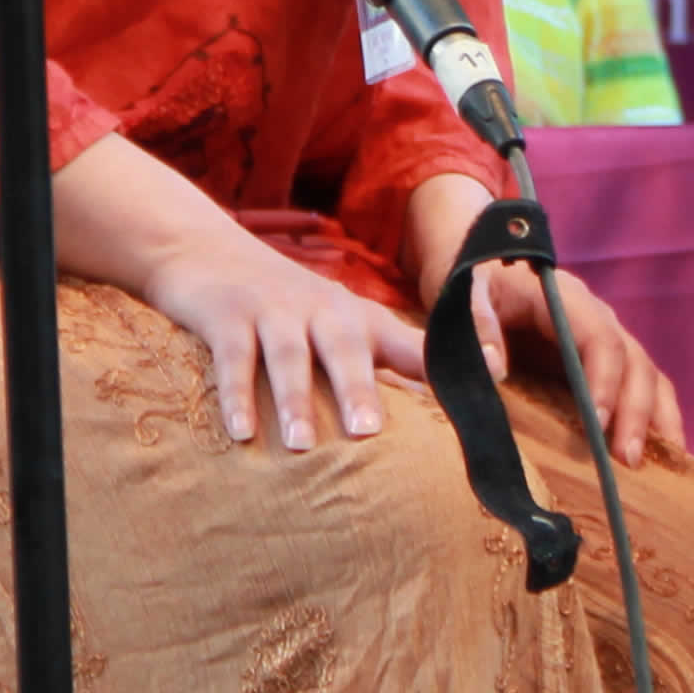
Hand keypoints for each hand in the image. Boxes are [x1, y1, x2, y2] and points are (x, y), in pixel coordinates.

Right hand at [134, 223, 424, 453]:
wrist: (202, 247)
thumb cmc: (289, 307)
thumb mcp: (339, 328)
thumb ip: (384, 365)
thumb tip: (436, 419)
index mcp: (359, 319)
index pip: (411, 341)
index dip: (447, 357)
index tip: (491, 371)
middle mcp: (323, 310)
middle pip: (345, 348)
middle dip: (358, 389)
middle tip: (368, 432)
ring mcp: (274, 310)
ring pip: (289, 355)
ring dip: (294, 399)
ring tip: (301, 444)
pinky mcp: (227, 314)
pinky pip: (234, 357)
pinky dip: (236, 394)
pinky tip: (240, 431)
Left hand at [407, 178, 687, 466]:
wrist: (477, 266)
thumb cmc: (469, 281)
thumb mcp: (462, 295)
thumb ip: (477, 324)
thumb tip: (496, 368)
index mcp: (566, 300)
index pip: (600, 339)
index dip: (604, 380)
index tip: (597, 424)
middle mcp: (597, 318)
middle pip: (635, 361)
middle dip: (637, 411)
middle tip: (628, 460)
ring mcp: (605, 340)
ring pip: (648, 375)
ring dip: (656, 420)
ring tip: (652, 467)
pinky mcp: (601, 362)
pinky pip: (638, 387)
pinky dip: (653, 419)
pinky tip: (656, 456)